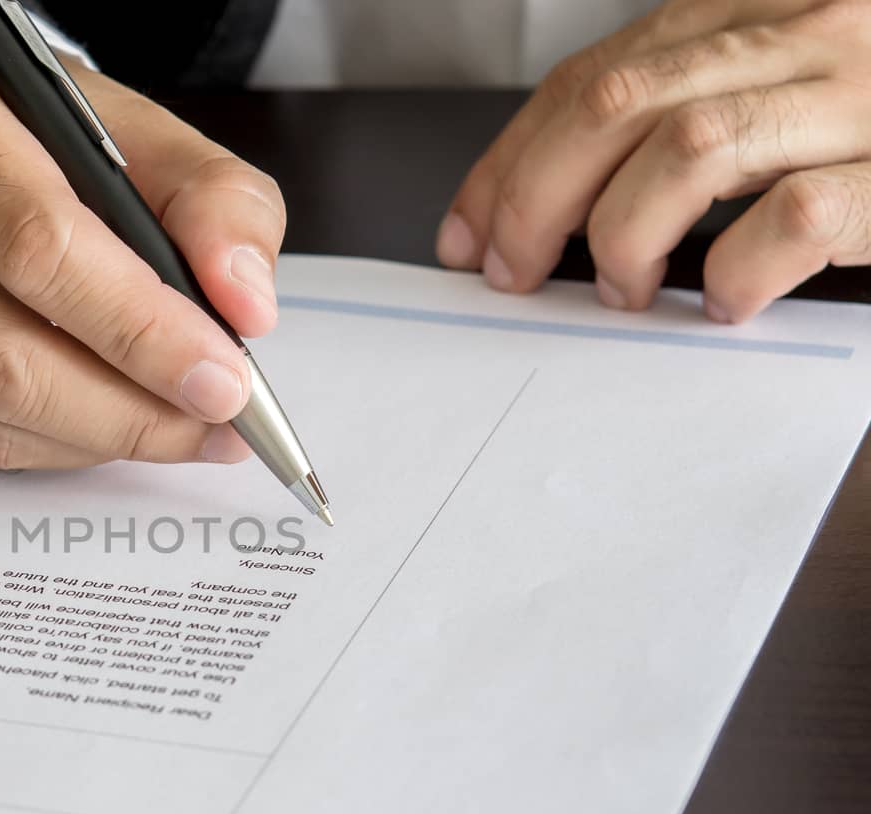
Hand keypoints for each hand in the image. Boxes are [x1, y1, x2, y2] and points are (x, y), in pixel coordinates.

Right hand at [0, 51, 285, 468]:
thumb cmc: (34, 145)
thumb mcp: (134, 134)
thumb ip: (214, 201)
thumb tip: (246, 305)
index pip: (39, 247)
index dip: (140, 329)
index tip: (224, 378)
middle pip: (2, 355)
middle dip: (131, 408)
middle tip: (214, 422)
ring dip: (100, 437)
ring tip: (177, 425)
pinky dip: (54, 446)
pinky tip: (102, 420)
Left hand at [437, 0, 870, 322]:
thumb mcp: (782, 86)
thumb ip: (687, 115)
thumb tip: (542, 206)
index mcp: (761, 10)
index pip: (596, 74)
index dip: (511, 157)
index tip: (466, 230)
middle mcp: (810, 33)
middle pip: (617, 102)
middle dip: (534, 198)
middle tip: (512, 271)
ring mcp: (867, 97)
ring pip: (690, 148)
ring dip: (621, 235)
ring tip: (618, 288)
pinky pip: (800, 217)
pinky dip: (737, 269)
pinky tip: (722, 301)